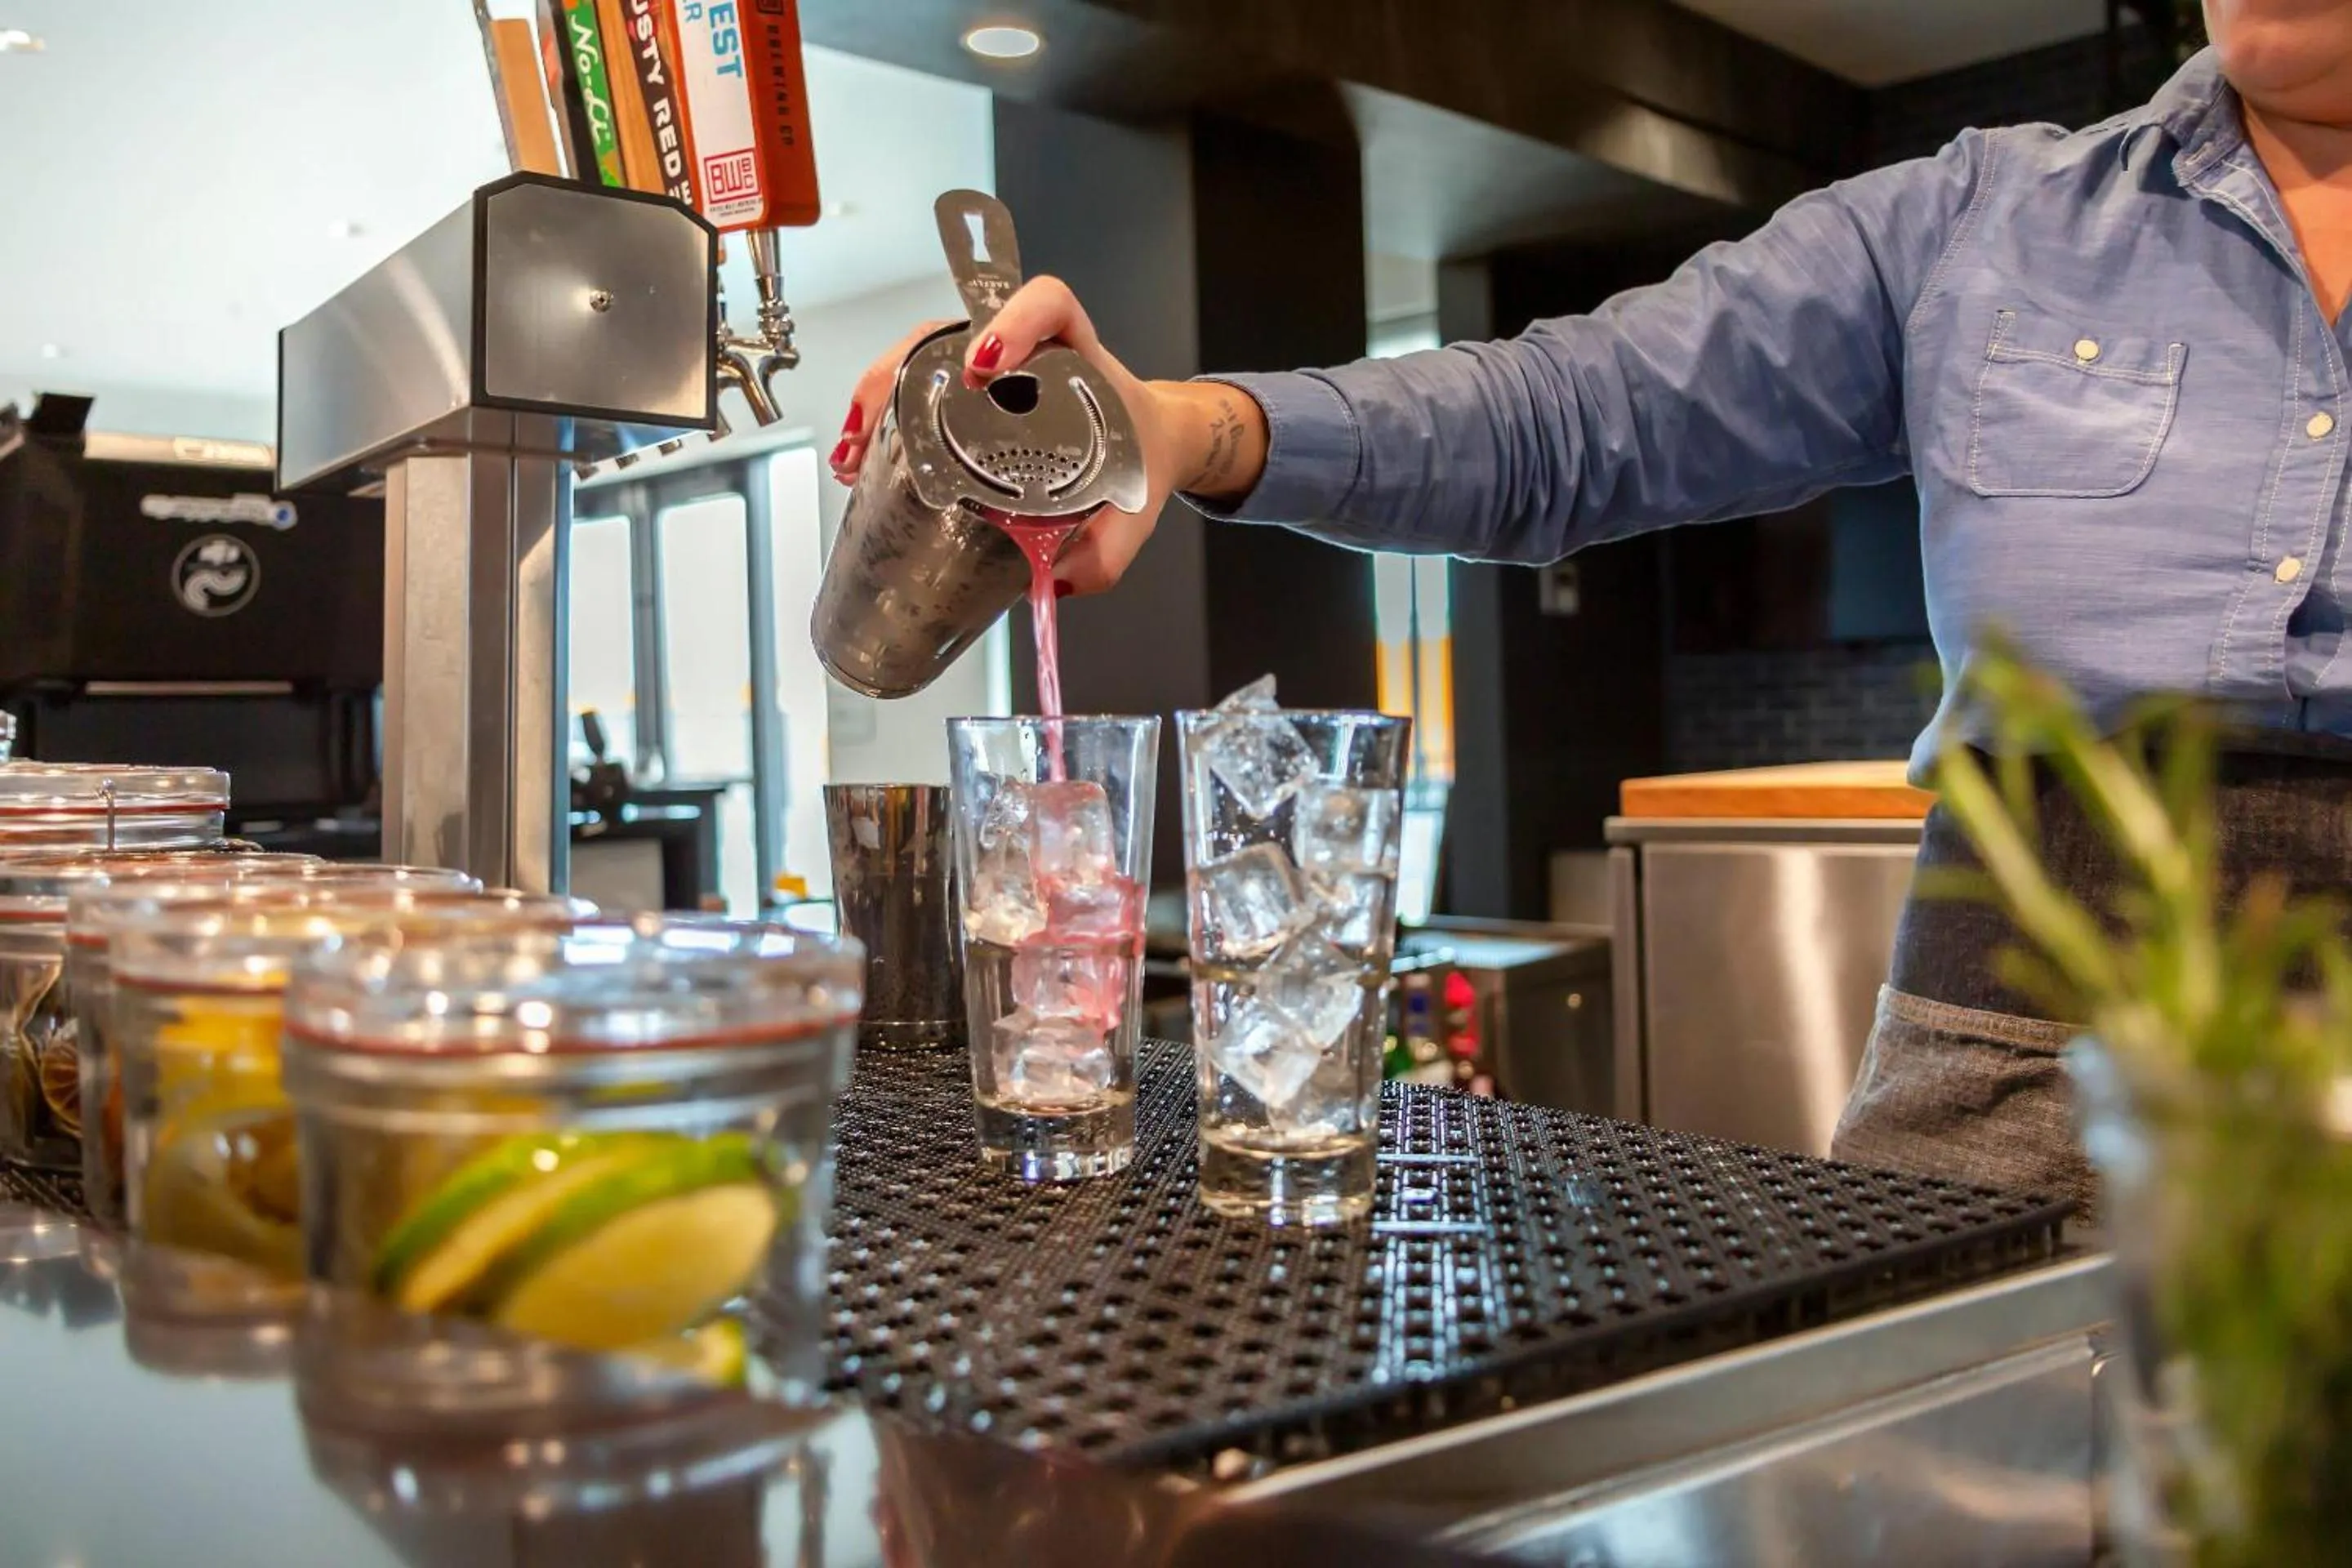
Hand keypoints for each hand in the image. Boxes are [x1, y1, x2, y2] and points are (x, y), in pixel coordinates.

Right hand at [829, 278, 1265, 594]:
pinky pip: (918, 387)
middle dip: (904, 370)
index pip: (1047, 304)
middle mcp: (1027, 351)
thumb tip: (1051, 581)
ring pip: (922, 356)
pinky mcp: (967, 394)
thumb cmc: (1139, 458)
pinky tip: (861, 457)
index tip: (986, 362)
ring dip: (878, 396)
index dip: (1014, 319)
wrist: (1148, 446)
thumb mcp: (1132, 508)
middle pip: (953, 329)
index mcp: (1079, 357)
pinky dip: (882, 417)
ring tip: (855, 453)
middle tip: (879, 423)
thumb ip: (1105, 550)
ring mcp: (992, 369)